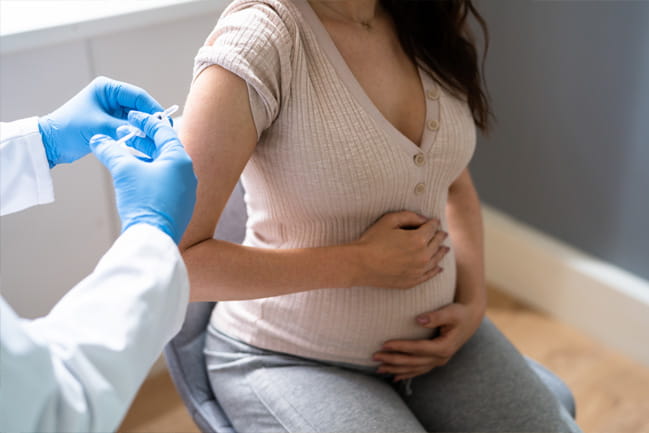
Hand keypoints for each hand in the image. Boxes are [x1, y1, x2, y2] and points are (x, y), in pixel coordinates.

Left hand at [38, 76, 162, 167]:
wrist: (51, 143)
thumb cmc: (70, 129)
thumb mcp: (102, 127)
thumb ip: (127, 128)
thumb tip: (149, 131)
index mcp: (107, 88)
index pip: (138, 96)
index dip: (152, 108)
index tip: (163, 122)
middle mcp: (110, 96)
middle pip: (139, 107)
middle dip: (149, 120)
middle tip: (162, 133)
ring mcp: (110, 110)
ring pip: (135, 118)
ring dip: (141, 129)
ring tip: (152, 139)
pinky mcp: (109, 122)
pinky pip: (128, 127)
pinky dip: (134, 134)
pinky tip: (142, 142)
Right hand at [89, 111, 196, 243]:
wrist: (152, 237)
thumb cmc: (143, 201)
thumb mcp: (124, 170)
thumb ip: (111, 150)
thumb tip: (98, 140)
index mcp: (180, 160)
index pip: (164, 131)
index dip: (145, 121)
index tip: (131, 116)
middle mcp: (188, 174)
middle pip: (164, 149)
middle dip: (143, 140)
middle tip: (125, 134)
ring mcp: (186, 191)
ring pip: (164, 166)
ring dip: (145, 158)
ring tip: (126, 155)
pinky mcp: (179, 206)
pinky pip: (165, 182)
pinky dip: (150, 174)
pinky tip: (134, 177)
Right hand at [352, 211, 448, 288]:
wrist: (360, 265)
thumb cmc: (372, 240)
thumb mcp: (389, 220)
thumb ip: (409, 216)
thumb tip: (424, 219)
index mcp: (419, 239)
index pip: (432, 228)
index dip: (433, 222)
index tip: (434, 221)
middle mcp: (423, 256)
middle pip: (437, 243)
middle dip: (440, 236)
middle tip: (442, 233)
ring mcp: (419, 271)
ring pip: (436, 259)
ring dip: (441, 252)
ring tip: (445, 248)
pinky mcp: (412, 281)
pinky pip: (429, 275)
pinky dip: (436, 270)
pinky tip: (439, 267)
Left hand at [373, 300, 485, 380]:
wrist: (470, 319)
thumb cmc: (459, 313)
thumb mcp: (451, 312)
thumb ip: (436, 316)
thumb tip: (419, 319)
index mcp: (444, 347)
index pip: (418, 348)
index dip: (401, 347)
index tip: (384, 344)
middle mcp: (441, 358)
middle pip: (413, 362)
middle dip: (393, 360)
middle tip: (374, 356)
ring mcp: (438, 362)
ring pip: (414, 369)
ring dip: (395, 369)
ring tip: (378, 369)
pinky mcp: (436, 361)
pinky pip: (419, 370)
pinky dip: (406, 374)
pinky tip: (394, 376)